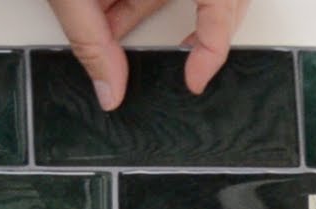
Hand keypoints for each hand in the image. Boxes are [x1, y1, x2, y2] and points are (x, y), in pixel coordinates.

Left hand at [46, 0, 250, 109]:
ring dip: (150, 16)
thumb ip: (89, 37)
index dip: (216, 45)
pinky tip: (109, 16)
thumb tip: (110, 92)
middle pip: (226, 1)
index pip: (223, 2)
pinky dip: (138, 2)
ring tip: (113, 32)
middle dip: (197, 35)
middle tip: (175, 65)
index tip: (194, 80)